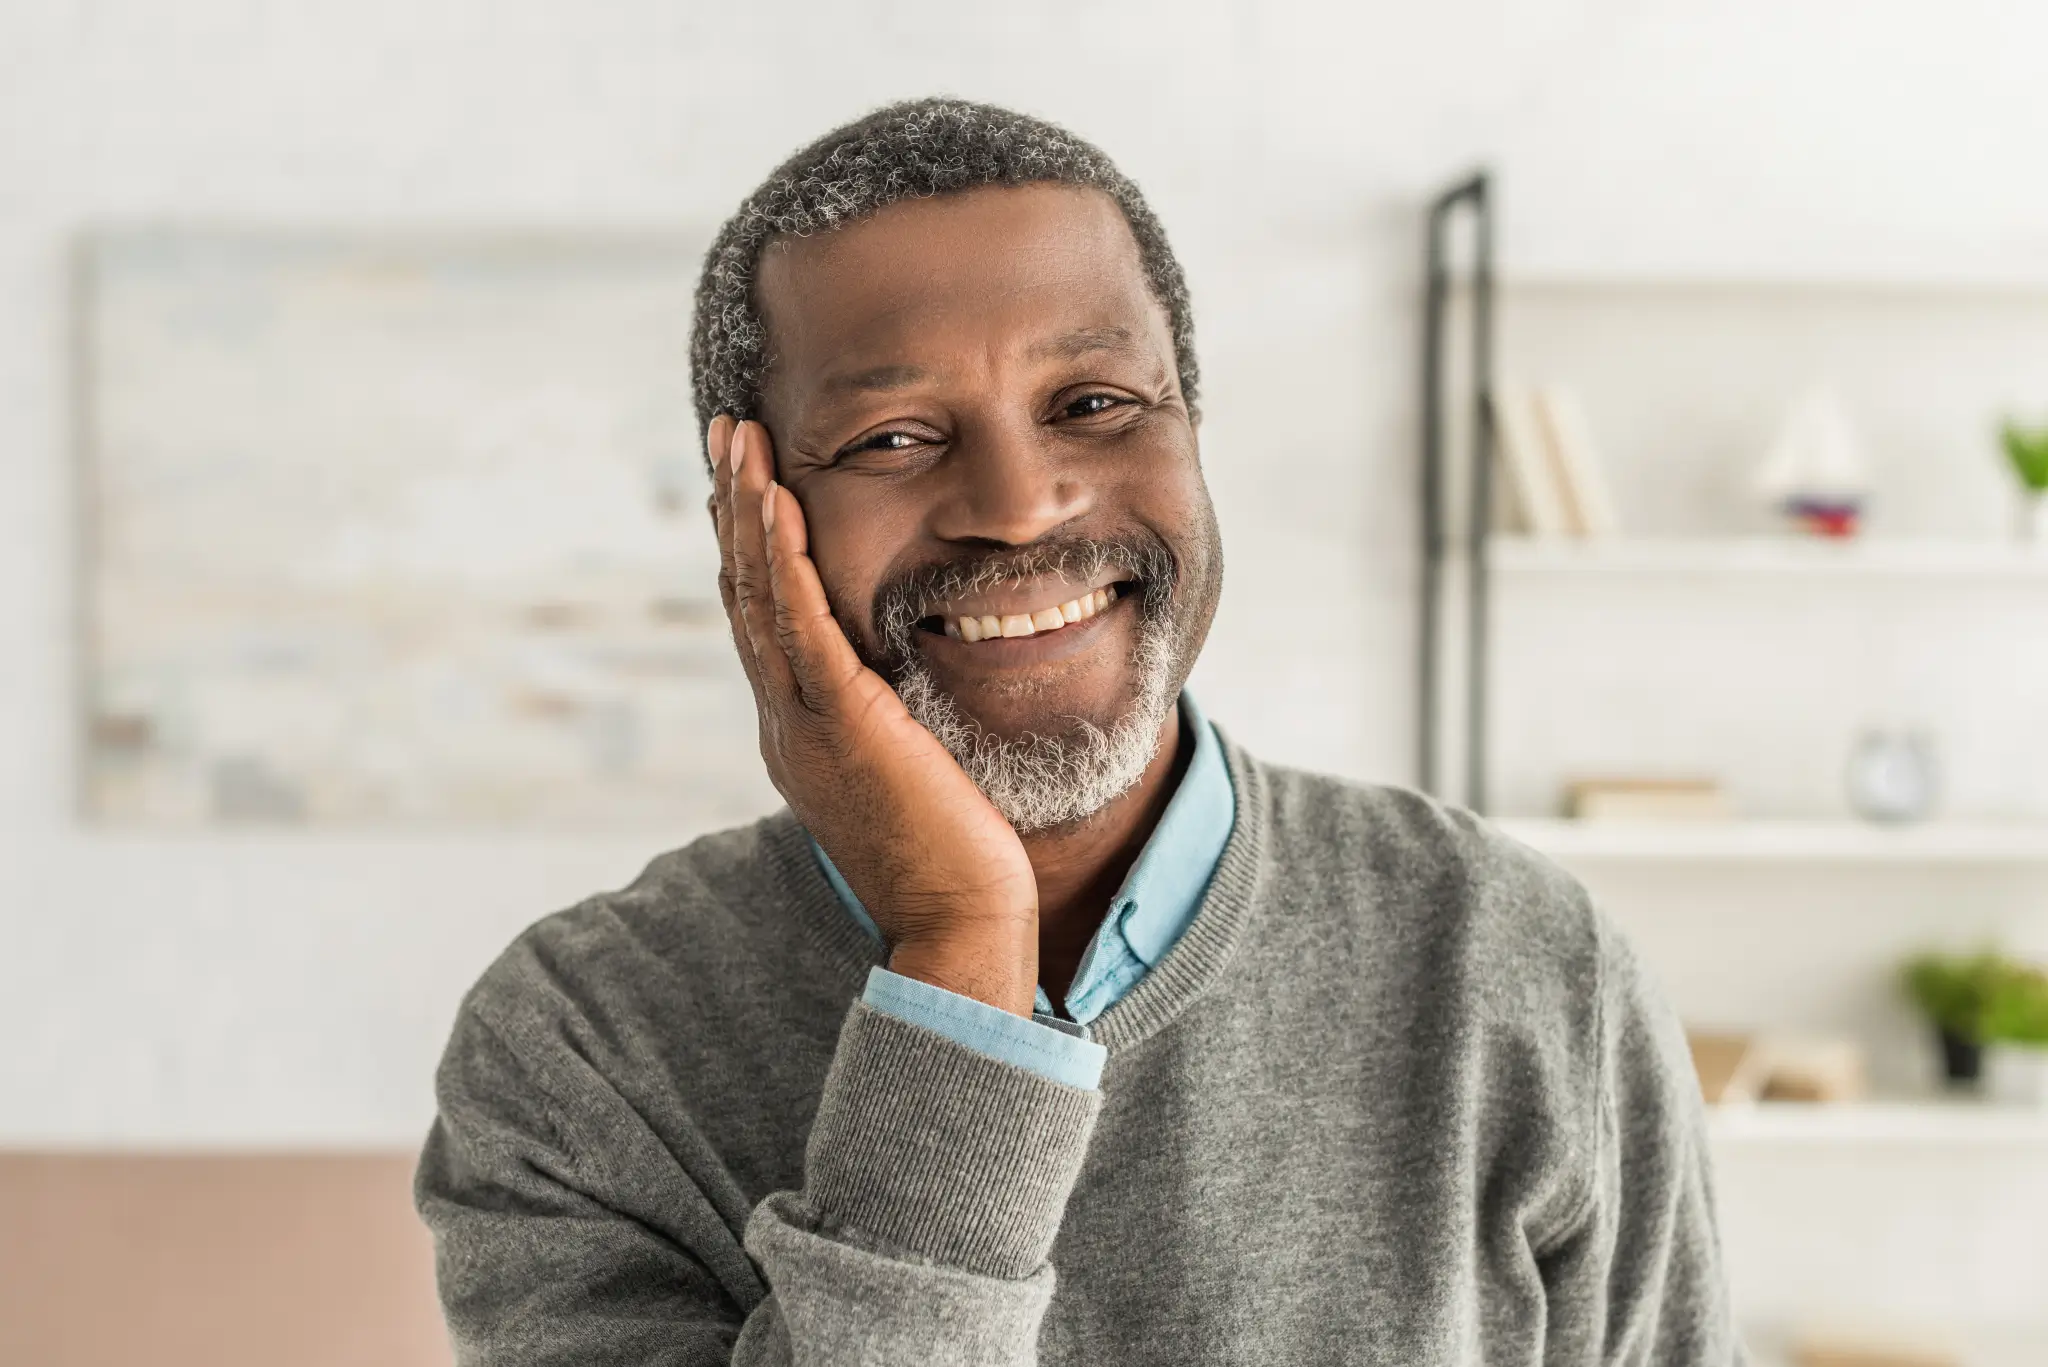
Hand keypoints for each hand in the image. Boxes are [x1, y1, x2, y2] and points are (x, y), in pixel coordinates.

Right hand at [708, 417, 1039, 1015]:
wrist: (961, 922)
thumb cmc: (957, 858)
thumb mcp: (910, 771)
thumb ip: (893, 723)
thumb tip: (907, 687)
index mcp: (802, 731)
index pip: (765, 619)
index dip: (751, 545)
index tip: (750, 481)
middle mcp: (787, 720)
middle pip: (745, 592)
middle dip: (734, 506)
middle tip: (728, 432)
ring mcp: (804, 721)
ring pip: (758, 596)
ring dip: (747, 508)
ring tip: (740, 436)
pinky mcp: (840, 721)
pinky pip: (801, 624)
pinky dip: (784, 559)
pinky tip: (778, 500)